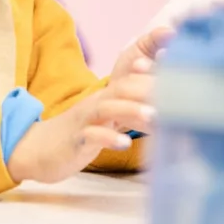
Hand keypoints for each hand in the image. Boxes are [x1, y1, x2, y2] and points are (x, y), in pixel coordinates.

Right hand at [7, 24, 166, 183]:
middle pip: (123, 88)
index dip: (156, 74)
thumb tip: (171, 116)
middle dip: (150, 89)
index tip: (184, 75)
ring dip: (131, 111)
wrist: (38, 148)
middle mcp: (97, 104)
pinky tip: (124, 144)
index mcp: (108, 98)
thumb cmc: (81, 135)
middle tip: (179, 97)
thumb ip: (134, 113)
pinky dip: (106, 139)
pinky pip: (89, 136)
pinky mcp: (74, 140)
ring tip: (155, 117)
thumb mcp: (108, 120)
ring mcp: (84, 121)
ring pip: (107, 109)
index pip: (133, 78)